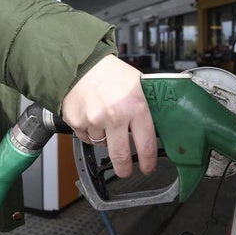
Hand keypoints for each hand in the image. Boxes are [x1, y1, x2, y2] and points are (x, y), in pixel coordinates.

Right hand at [62, 55, 156, 176]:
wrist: (82, 64)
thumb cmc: (111, 73)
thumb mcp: (138, 85)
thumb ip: (146, 107)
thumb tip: (158, 127)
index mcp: (136, 106)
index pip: (146, 145)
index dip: (148, 162)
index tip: (147, 167)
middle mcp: (115, 116)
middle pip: (121, 156)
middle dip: (124, 169)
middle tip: (125, 170)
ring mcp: (94, 120)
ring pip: (102, 144)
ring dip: (104, 138)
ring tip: (104, 118)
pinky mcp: (77, 122)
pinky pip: (85, 137)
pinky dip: (89, 131)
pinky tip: (91, 116)